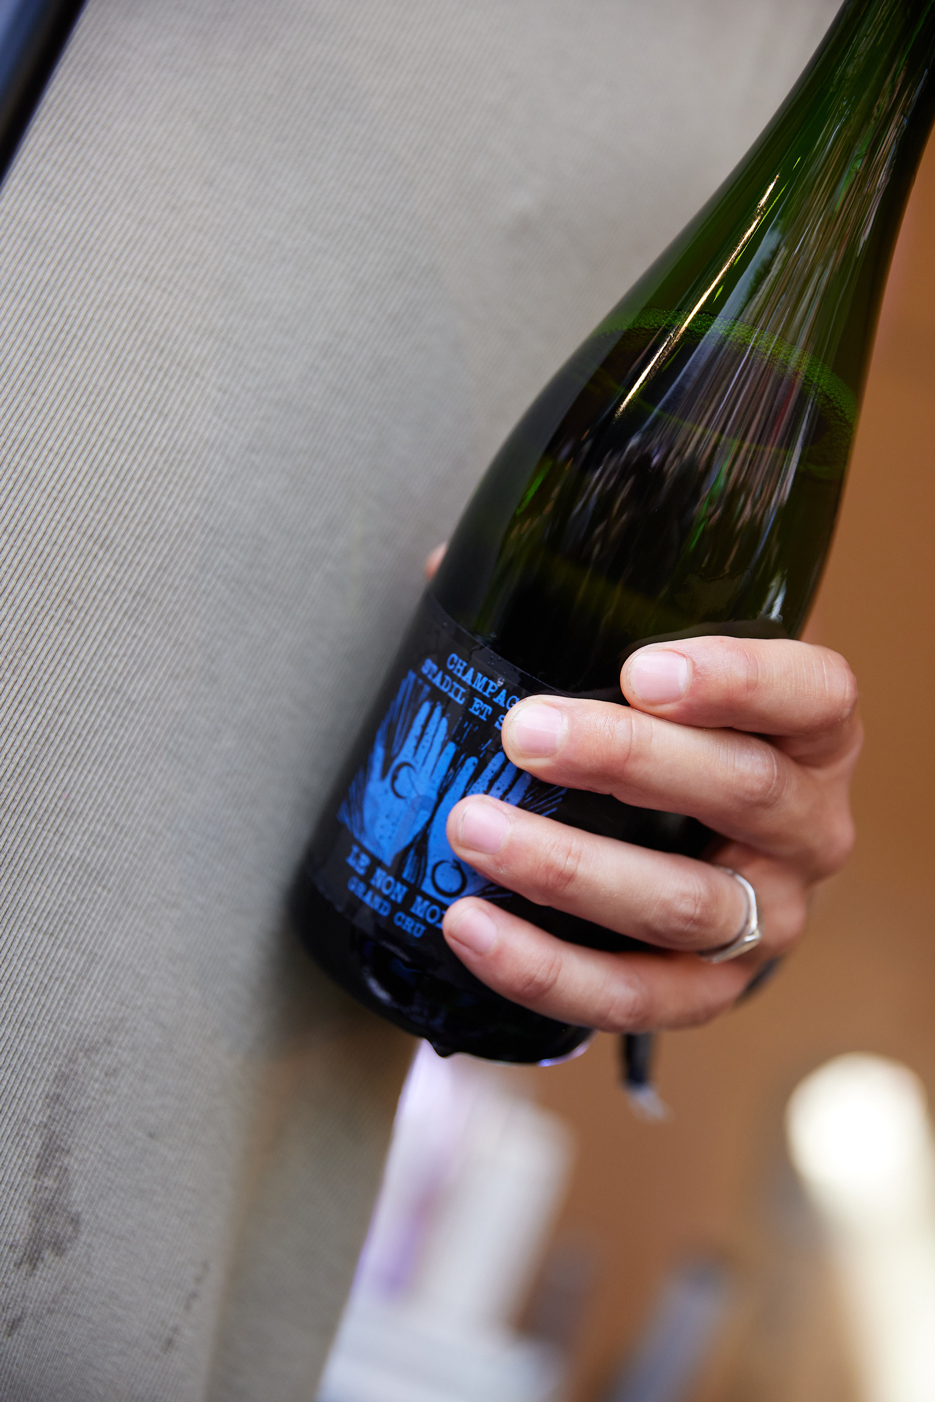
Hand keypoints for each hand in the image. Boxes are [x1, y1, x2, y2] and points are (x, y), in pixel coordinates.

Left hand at [427, 556, 860, 1032]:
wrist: (715, 873)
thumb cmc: (677, 755)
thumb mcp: (663, 689)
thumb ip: (580, 628)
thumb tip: (445, 571)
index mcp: (812, 736)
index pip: (812, 694)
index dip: (738, 679)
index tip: (643, 667)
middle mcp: (810, 829)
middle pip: (744, 789)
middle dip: (628, 759)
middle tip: (524, 731)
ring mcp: (768, 920)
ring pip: (686, 903)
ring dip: (571, 868)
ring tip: (471, 828)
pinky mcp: (711, 994)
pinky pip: (634, 998)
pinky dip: (548, 969)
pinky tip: (471, 926)